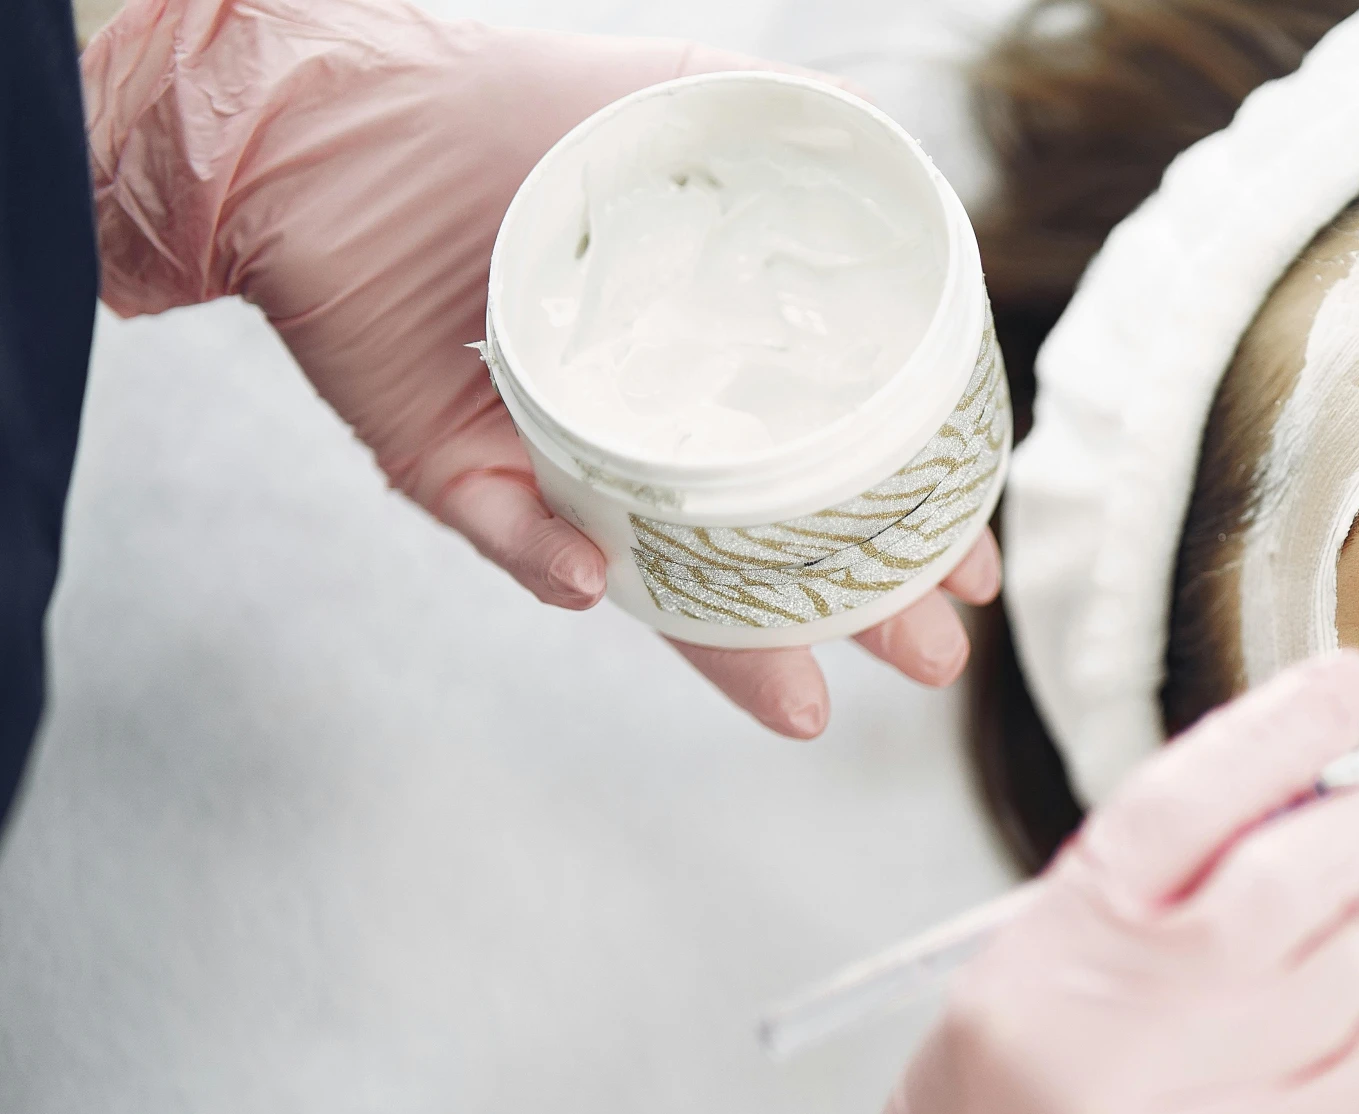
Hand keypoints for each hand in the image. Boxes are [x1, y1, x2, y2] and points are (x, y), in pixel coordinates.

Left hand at [81, 0, 995, 736]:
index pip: (835, 458)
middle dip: (856, 611)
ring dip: (736, 647)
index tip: (967, 564)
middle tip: (930, 660)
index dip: (904, 516)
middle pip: (774, 541)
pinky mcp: (458, 476)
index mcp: (721, 356)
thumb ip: (807, 136)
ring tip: (809, 707)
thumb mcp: (691, 98)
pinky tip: (591, 578)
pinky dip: (551, 564)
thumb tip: (926, 203)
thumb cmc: (516, 103)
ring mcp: (566, 460)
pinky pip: (516, 540)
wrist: (328, 114)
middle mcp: (656, 421)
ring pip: (665, 579)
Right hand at [680, 650, 1358, 1113]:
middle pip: (1296, 871)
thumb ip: (1135, 897)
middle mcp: (1128, 1024)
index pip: (1184, 798)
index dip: (1280, 725)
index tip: (1345, 686)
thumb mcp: (1016, 984)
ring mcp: (1207, 1110)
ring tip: (1354, 932)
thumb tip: (1278, 801)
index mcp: (1049, 954)